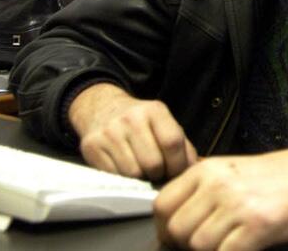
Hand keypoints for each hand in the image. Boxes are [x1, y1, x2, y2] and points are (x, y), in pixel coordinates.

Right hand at [68, 82, 197, 180]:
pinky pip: (115, 175)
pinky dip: (123, 178)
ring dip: (140, 178)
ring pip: (134, 173)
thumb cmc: (141, 124)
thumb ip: (183, 148)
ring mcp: (110, 131)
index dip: (178, 165)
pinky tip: (124, 169)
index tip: (175, 172)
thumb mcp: (164, 125)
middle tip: (156, 173)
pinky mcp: (93, 145)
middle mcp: (131, 118)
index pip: (173, 143)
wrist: (102, 109)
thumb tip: (194, 173)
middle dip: (158, 174)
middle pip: (153, 163)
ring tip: (141, 170)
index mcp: (155, 110)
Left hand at [154, 140, 287, 249]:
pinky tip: (241, 248)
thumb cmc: (273, 177)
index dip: (164, 228)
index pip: (162, 204)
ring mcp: (237, 205)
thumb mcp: (228, 170)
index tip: (174, 239)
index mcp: (205, 170)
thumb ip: (199, 189)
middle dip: (184, 246)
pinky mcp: (257, 226)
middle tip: (204, 246)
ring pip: (198, 245)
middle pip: (177, 229)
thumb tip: (171, 218)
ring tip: (225, 245)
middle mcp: (216, 185)